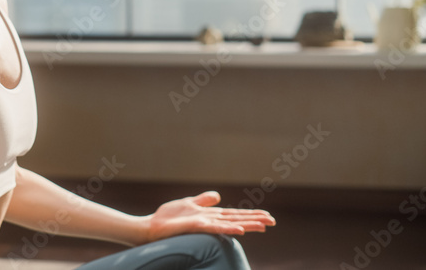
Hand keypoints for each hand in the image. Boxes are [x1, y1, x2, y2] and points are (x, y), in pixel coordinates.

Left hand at [135, 191, 275, 244]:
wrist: (152, 227)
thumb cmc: (168, 218)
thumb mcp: (188, 203)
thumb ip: (203, 200)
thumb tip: (217, 195)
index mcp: (209, 215)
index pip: (234, 214)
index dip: (250, 215)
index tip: (267, 216)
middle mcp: (210, 221)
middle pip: (236, 219)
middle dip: (254, 220)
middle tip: (273, 222)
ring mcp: (204, 224)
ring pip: (230, 223)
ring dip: (247, 224)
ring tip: (263, 226)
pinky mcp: (196, 226)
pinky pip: (214, 227)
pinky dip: (228, 228)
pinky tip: (240, 230)